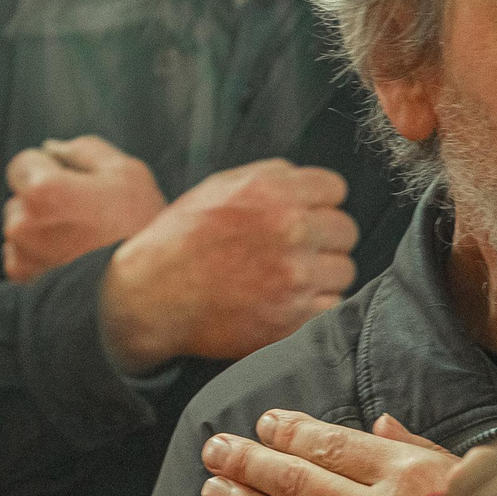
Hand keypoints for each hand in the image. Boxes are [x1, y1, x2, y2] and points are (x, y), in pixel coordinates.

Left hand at [3, 136, 165, 281]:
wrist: (150, 289)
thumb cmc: (141, 227)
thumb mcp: (124, 172)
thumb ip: (82, 150)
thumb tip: (51, 149)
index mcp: (42, 190)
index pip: (22, 163)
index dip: (48, 169)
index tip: (72, 183)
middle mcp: (22, 225)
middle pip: (19, 197)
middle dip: (42, 201)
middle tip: (84, 215)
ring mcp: (22, 257)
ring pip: (20, 229)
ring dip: (40, 230)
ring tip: (82, 241)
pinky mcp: (24, 283)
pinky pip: (22, 257)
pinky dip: (39, 256)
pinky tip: (73, 260)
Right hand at [100, 160, 357, 371]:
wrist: (151, 298)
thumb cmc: (181, 239)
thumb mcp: (219, 187)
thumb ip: (270, 177)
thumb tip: (310, 182)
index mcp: (273, 190)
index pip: (335, 189)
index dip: (319, 203)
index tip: (304, 216)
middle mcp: (290, 229)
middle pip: (345, 230)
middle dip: (324, 239)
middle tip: (295, 251)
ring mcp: (296, 276)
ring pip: (343, 270)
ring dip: (322, 275)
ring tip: (288, 279)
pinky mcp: (294, 318)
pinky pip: (333, 306)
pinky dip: (315, 307)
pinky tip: (287, 302)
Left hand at [201, 410, 458, 495]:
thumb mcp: (466, 474)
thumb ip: (417, 448)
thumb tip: (379, 424)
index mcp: (408, 475)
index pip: (334, 445)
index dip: (292, 432)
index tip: (263, 422)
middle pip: (299, 482)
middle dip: (251, 463)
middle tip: (214, 449)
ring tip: (213, 491)